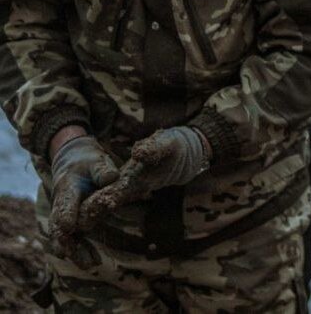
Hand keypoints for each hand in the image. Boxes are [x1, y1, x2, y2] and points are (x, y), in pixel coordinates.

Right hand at [48, 135, 118, 262]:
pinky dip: (80, 250)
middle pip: (59, 227)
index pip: (65, 203)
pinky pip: (73, 239)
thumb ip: (103, 170)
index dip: (66, 214)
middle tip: (77, 255)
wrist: (73, 162)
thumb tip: (111, 178)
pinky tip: (93, 263)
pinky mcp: (70, 222)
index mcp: (67, 187)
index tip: (69, 226)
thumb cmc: (87, 161)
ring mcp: (63, 215)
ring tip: (90, 266)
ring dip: (75, 251)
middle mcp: (61, 204)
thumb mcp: (96, 160)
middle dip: (68, 242)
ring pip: (64, 237)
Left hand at [78, 126, 208, 227]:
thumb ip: (154, 149)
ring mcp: (127, 190)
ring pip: (103, 206)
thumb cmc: (175, 150)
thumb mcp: (168, 144)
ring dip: (86, 217)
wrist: (182, 158)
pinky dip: (91, 211)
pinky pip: (105, 202)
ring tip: (64, 230)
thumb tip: (138, 152)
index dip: (100, 202)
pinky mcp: (124, 187)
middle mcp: (131, 189)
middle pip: (105, 204)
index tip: (84, 212)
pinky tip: (75, 217)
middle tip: (65, 229)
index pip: (117, 193)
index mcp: (139, 179)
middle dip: (87, 216)